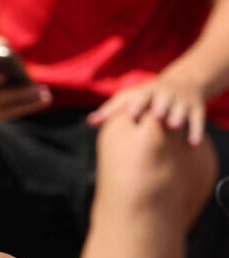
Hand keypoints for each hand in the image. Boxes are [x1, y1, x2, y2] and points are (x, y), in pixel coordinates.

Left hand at [87, 71, 208, 145]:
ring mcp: (181, 101)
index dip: (136, 103)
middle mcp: (165, 95)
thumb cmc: (145, 98)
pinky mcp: (196, 109)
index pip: (140, 95)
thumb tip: (89, 121)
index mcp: (147, 92)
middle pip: (162, 99)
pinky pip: (197, 120)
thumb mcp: (130, 99)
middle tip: (156, 115)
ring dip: (177, 115)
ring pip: (181, 108)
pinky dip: (195, 131)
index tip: (131, 112)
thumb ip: (111, 111)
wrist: (183, 83)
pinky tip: (192, 144)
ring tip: (173, 126)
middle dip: (159, 106)